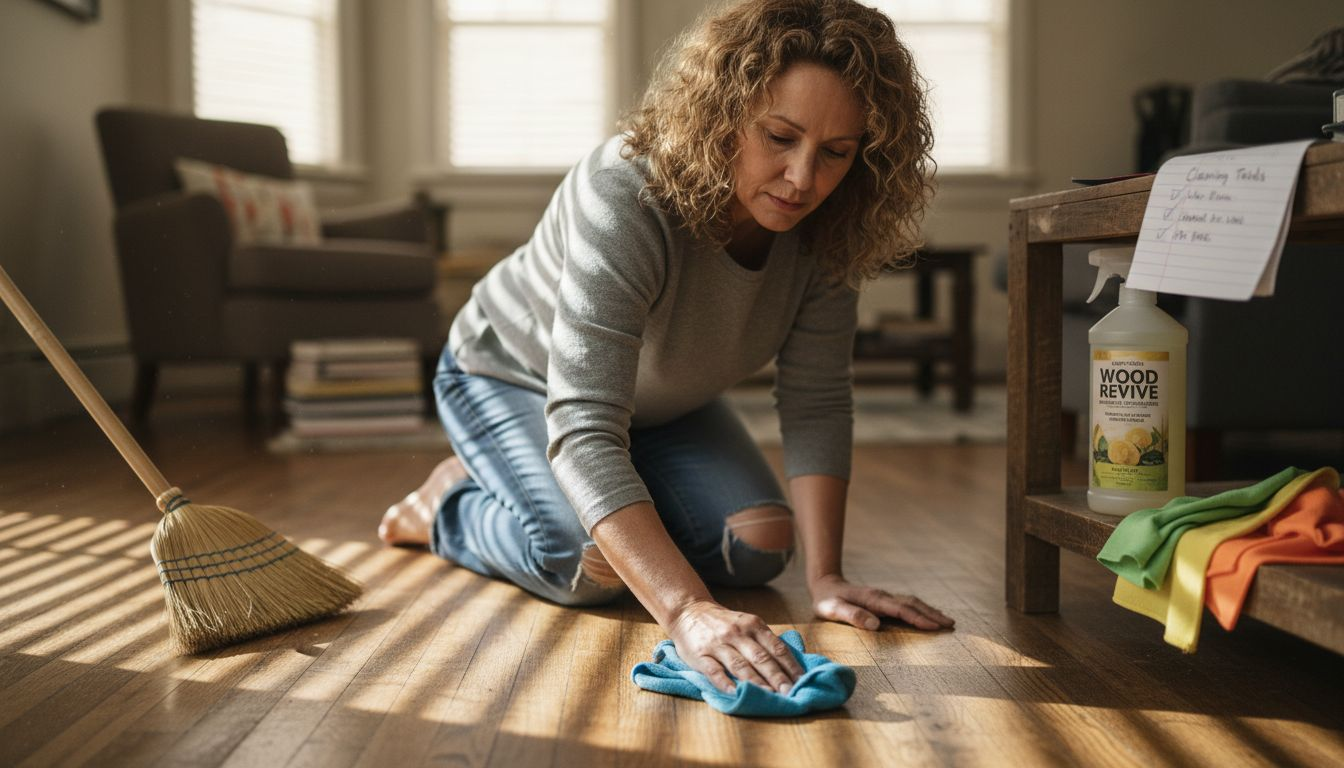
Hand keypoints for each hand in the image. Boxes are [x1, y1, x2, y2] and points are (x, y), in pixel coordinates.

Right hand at [667, 599, 804, 694]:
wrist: (688, 611)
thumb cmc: (724, 623)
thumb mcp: (746, 623)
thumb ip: (764, 641)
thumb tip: (790, 664)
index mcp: (753, 625)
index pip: (776, 648)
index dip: (790, 665)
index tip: (802, 681)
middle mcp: (737, 633)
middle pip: (761, 658)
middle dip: (777, 677)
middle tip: (791, 693)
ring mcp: (718, 644)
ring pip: (740, 666)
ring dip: (757, 683)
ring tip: (770, 697)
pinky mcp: (700, 655)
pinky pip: (714, 671)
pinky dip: (725, 683)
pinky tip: (735, 694)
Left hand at [810, 574, 954, 630]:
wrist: (825, 585)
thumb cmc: (827, 601)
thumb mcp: (832, 609)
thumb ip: (852, 615)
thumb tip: (875, 625)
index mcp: (872, 599)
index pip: (900, 610)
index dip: (917, 618)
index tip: (934, 627)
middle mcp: (882, 596)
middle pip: (912, 604)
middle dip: (932, 614)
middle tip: (951, 625)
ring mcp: (885, 597)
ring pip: (912, 602)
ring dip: (930, 611)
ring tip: (948, 621)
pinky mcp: (884, 600)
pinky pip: (907, 604)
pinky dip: (922, 610)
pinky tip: (929, 616)